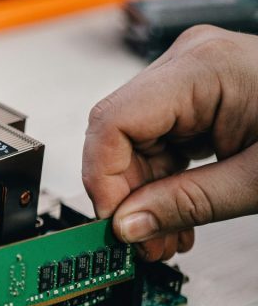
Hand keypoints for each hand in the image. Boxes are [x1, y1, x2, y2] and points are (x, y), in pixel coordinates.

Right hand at [82, 25, 257, 260]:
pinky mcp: (202, 95)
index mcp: (203, 68)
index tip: (113, 223)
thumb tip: (128, 226)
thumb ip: (185, 205)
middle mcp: (190, 63)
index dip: (103, 179)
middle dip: (128, 195)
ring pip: (137, 143)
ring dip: (145, 195)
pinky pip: (162, 140)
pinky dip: (166, 181)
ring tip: (167, 236)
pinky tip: (178, 213)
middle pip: (121, 135)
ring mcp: (194, 77)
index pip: (113, 123)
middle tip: (143, 242)